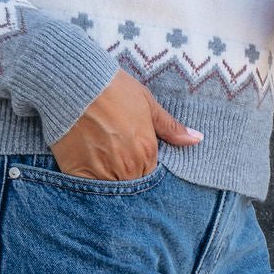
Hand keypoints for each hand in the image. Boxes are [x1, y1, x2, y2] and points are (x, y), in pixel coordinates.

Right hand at [50, 68, 202, 179]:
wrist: (77, 83)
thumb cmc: (113, 89)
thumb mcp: (147, 103)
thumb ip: (170, 128)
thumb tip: (197, 139)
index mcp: (147, 151)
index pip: (151, 173)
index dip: (141, 163)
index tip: (130, 152)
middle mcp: (128, 167)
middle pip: (131, 182)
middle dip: (125, 173)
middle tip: (112, 154)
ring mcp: (104, 172)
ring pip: (111, 188)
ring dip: (107, 178)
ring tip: (98, 157)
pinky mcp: (79, 174)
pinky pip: (89, 190)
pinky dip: (89, 182)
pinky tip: (85, 164)